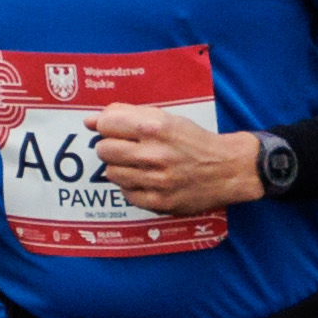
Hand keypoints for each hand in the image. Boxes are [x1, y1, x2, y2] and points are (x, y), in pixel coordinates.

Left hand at [116, 111, 265, 216]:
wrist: (227, 169)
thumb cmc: (193, 140)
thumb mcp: (166, 118)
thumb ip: (127, 114)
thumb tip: (90, 121)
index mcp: (155, 127)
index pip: (106, 125)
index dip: (106, 127)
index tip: (114, 131)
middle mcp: (154, 154)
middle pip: (104, 150)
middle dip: (111, 147)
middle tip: (126, 149)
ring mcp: (156, 181)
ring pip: (111, 174)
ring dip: (120, 168)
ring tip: (137, 165)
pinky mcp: (159, 202)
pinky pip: (126, 194)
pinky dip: (132, 187)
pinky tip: (146, 180)